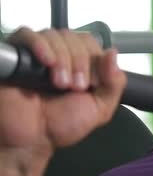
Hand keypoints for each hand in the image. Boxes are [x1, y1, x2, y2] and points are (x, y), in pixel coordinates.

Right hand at [0, 26, 125, 163]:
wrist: (30, 140)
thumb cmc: (63, 124)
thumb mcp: (100, 108)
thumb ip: (114, 83)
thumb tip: (113, 52)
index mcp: (81, 63)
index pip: (91, 43)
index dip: (94, 59)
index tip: (90, 85)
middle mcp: (60, 54)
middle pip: (74, 37)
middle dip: (79, 61)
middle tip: (74, 87)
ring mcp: (37, 52)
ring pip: (55, 35)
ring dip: (63, 58)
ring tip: (58, 84)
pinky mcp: (15, 55)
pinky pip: (27, 35)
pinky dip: (40, 45)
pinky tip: (46, 62)